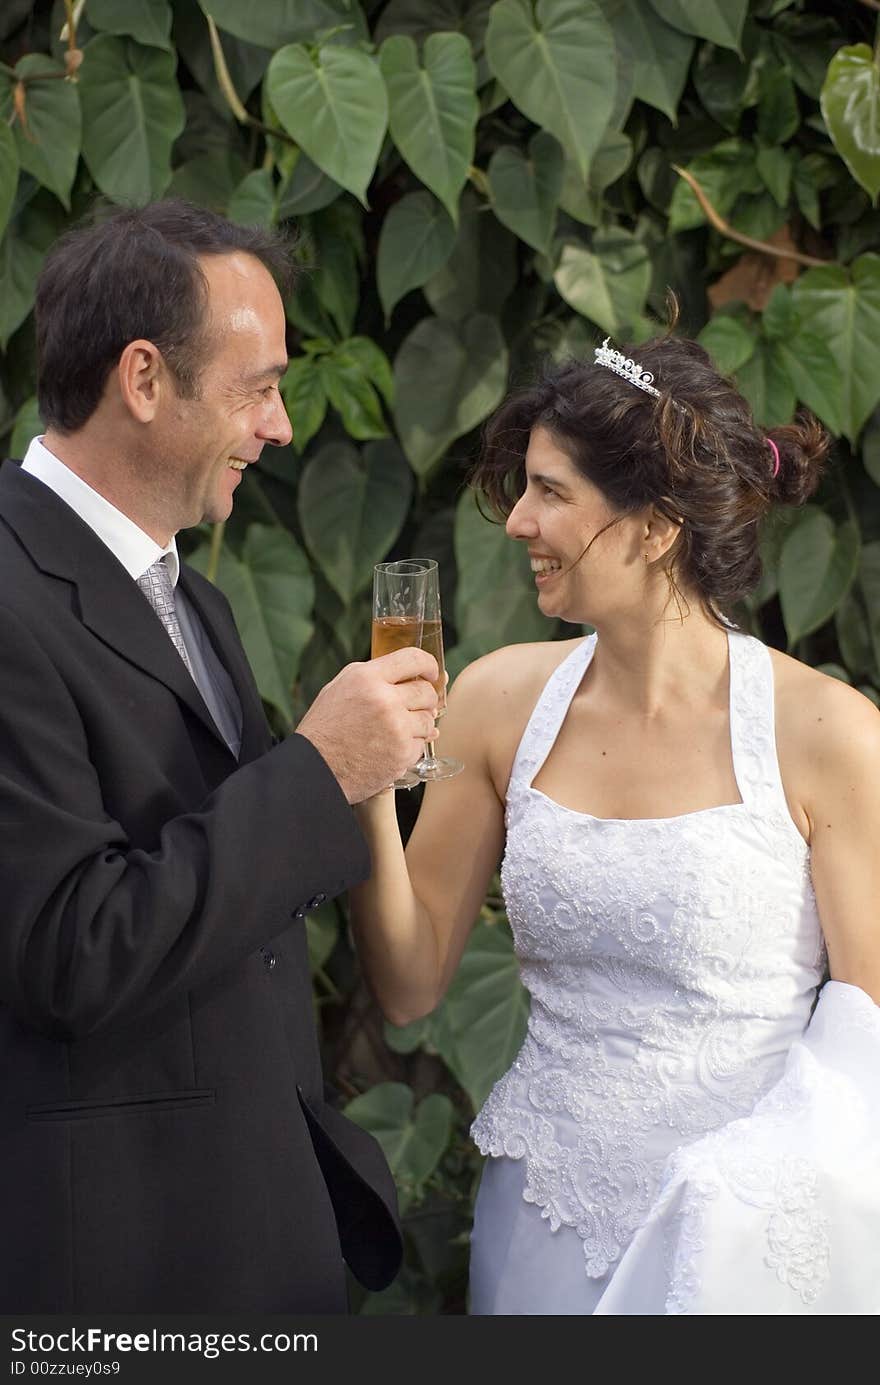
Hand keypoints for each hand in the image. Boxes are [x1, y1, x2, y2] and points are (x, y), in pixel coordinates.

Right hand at [295, 649, 439, 802]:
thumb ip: (372, 676)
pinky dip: (411, 746)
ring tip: (398, 730)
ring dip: (419, 724)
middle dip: (425, 699)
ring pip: (428, 720)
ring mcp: (396, 728)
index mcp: (367, 678)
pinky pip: (421, 744)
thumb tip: (406, 673)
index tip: (432, 673)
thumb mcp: (340, 687)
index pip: (413, 658)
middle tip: (415, 707)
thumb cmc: (324, 728)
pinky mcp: (402, 754)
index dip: (429, 664)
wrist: (315, 770)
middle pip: (426, 691)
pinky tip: (391, 747)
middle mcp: (385, 700)